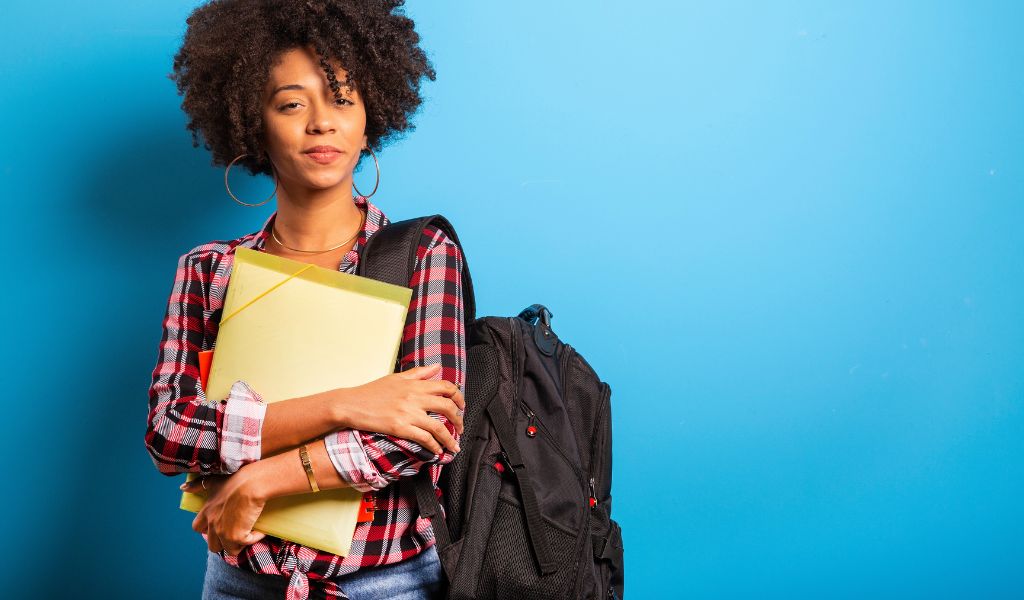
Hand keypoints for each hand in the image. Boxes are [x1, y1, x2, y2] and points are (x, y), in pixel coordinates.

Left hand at [182, 467, 266, 555]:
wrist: (250, 484)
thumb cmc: (234, 480)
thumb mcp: (213, 481)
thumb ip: (198, 485)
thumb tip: (182, 487)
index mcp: (207, 512)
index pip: (197, 528)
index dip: (207, 529)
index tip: (219, 525)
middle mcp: (212, 525)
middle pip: (212, 545)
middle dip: (223, 542)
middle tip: (236, 532)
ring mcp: (224, 533)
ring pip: (229, 549)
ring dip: (239, 543)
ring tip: (248, 533)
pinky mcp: (237, 537)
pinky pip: (245, 544)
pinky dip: (254, 538)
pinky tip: (260, 530)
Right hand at [335, 363, 464, 455]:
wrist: (351, 404)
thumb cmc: (372, 391)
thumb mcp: (397, 378)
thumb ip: (419, 373)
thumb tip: (437, 367)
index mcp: (415, 384)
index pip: (446, 387)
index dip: (458, 397)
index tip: (461, 406)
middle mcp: (415, 398)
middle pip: (447, 407)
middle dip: (459, 419)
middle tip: (461, 428)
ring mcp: (408, 413)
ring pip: (439, 427)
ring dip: (450, 439)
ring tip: (454, 446)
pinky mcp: (400, 428)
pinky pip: (424, 438)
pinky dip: (434, 446)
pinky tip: (437, 451)